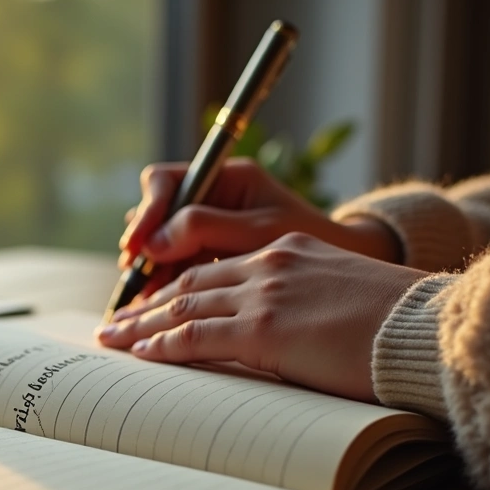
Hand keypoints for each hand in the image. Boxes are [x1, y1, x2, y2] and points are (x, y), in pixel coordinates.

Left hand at [98, 233, 428, 401]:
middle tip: (114, 323)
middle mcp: (269, 265)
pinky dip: (164, 345)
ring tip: (112, 340)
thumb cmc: (396, 324)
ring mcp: (265, 295)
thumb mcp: (341, 297)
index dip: (176, 288)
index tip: (150, 305)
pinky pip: (198, 336)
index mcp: (286, 252)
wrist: (427, 330)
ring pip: (184, 307)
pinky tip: (142, 354)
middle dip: (146, 305)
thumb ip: (300, 303)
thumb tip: (281, 333)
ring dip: (141, 326)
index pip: (214, 269)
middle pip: (189, 283)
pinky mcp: (266, 329)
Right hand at [120, 159, 400, 296]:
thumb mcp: (262, 234)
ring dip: (151, 273)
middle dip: (142, 248)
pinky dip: (167, 288)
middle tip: (133, 275)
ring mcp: (213, 229)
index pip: (166, 183)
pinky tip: (157, 311)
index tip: (139, 245)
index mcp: (229, 178)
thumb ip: (207, 229)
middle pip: (157, 216)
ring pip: (163, 247)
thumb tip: (154, 242)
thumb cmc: (321, 247)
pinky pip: (178, 268)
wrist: (356, 281)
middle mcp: (215, 199)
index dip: (147, 213)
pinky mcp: (216, 259)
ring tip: (140, 303)